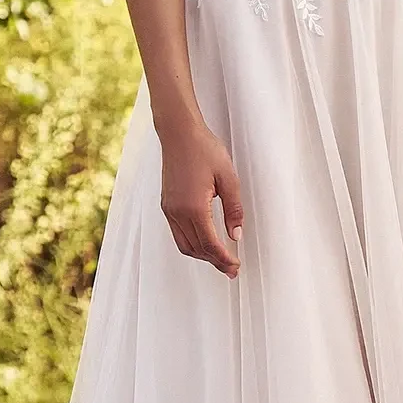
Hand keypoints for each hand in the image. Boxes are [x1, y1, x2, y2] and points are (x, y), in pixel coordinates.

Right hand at [159, 121, 244, 276]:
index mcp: (194, 208)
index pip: (210, 245)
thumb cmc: (204, 150)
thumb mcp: (229, 179)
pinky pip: (178, 234)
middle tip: (232, 269)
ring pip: (185, 245)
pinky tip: (204, 243)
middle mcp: (178, 212)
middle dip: (215, 262)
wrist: (179, 134)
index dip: (225, 259)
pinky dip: (192, 244)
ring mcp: (169, 210)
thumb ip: (234, 210)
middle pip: (197, 249)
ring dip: (203, 256)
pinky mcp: (166, 205)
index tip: (236, 266)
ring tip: (220, 259)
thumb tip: (236, 235)